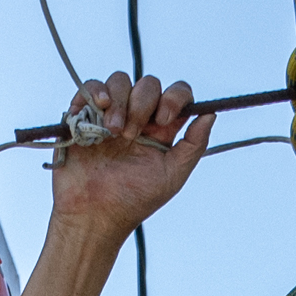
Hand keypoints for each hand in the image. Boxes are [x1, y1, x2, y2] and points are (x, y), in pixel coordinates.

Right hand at [49, 71, 211, 241]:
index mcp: (162, 129)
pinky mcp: (85, 114)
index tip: (164, 119)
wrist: (93, 214)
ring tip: (112, 133)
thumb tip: (210, 114)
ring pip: (120, 80)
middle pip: (148, 84)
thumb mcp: (172, 176)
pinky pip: (90, 87)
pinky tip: (98, 111)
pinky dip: (94, 92)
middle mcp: (138, 117)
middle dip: (142, 104)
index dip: (174, 98)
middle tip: (130, 135)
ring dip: (118, 102)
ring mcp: (111, 114)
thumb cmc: (132, 201)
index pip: (177, 94)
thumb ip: (194, 145)